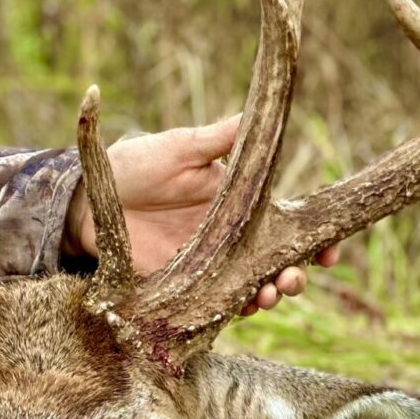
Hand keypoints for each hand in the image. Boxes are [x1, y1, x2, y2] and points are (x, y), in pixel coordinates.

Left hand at [65, 115, 341, 314]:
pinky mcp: (181, 287)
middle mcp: (231, 240)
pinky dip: (232, 309)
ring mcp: (208, 266)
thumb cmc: (135, 165)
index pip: (288, 225)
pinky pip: (214, 305)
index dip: (317, 238)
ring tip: (270, 294)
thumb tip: (261, 109)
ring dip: (268, 294)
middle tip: (296, 278)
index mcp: (241, 205)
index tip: (332, 250)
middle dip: (295, 275)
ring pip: (251, 287)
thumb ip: (220, 138)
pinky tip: (241, 307)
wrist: (87, 199)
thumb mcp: (181, 148)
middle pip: (277, 263)